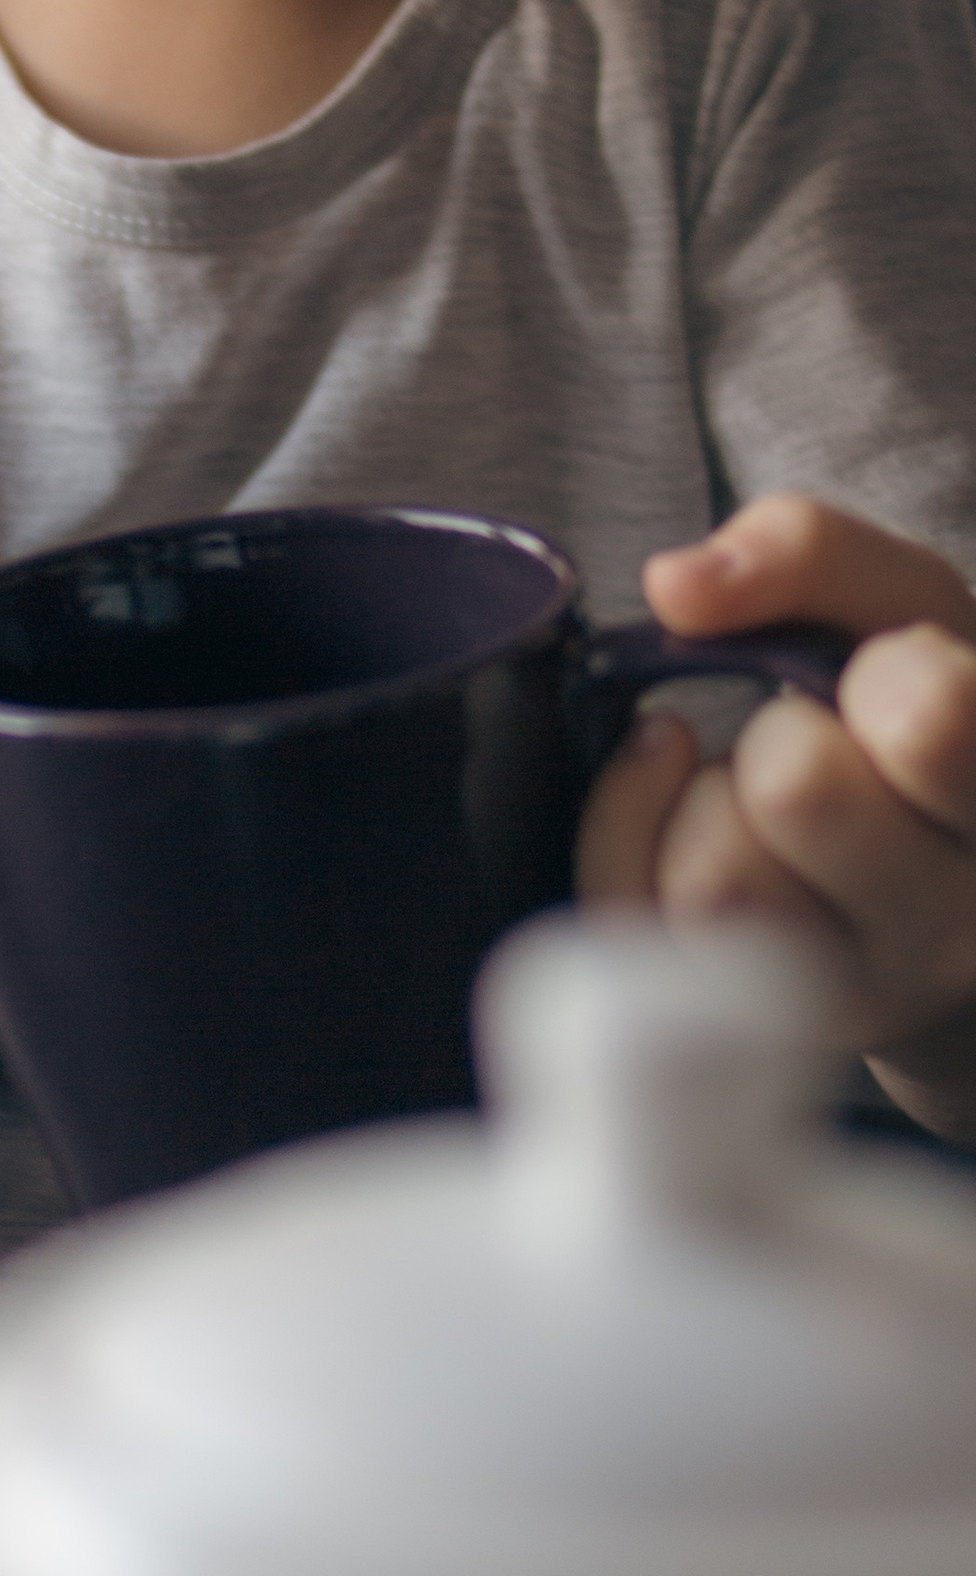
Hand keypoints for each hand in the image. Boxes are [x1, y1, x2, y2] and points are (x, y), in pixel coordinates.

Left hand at [577, 494, 975, 1134]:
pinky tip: (681, 812)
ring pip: (717, 876)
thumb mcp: (903, 610)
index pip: (932, 721)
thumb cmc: (911, 730)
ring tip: (767, 806)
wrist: (937, 894)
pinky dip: (633, 838)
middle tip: (824, 748)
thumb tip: (679, 585)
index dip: (886, 672)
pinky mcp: (752, 1023)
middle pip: (800, 789)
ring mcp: (859, 994)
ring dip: (714, 805)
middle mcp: (958, 923)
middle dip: (783, 735)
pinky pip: (638, 922)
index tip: (894, 679)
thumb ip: (810, 552)